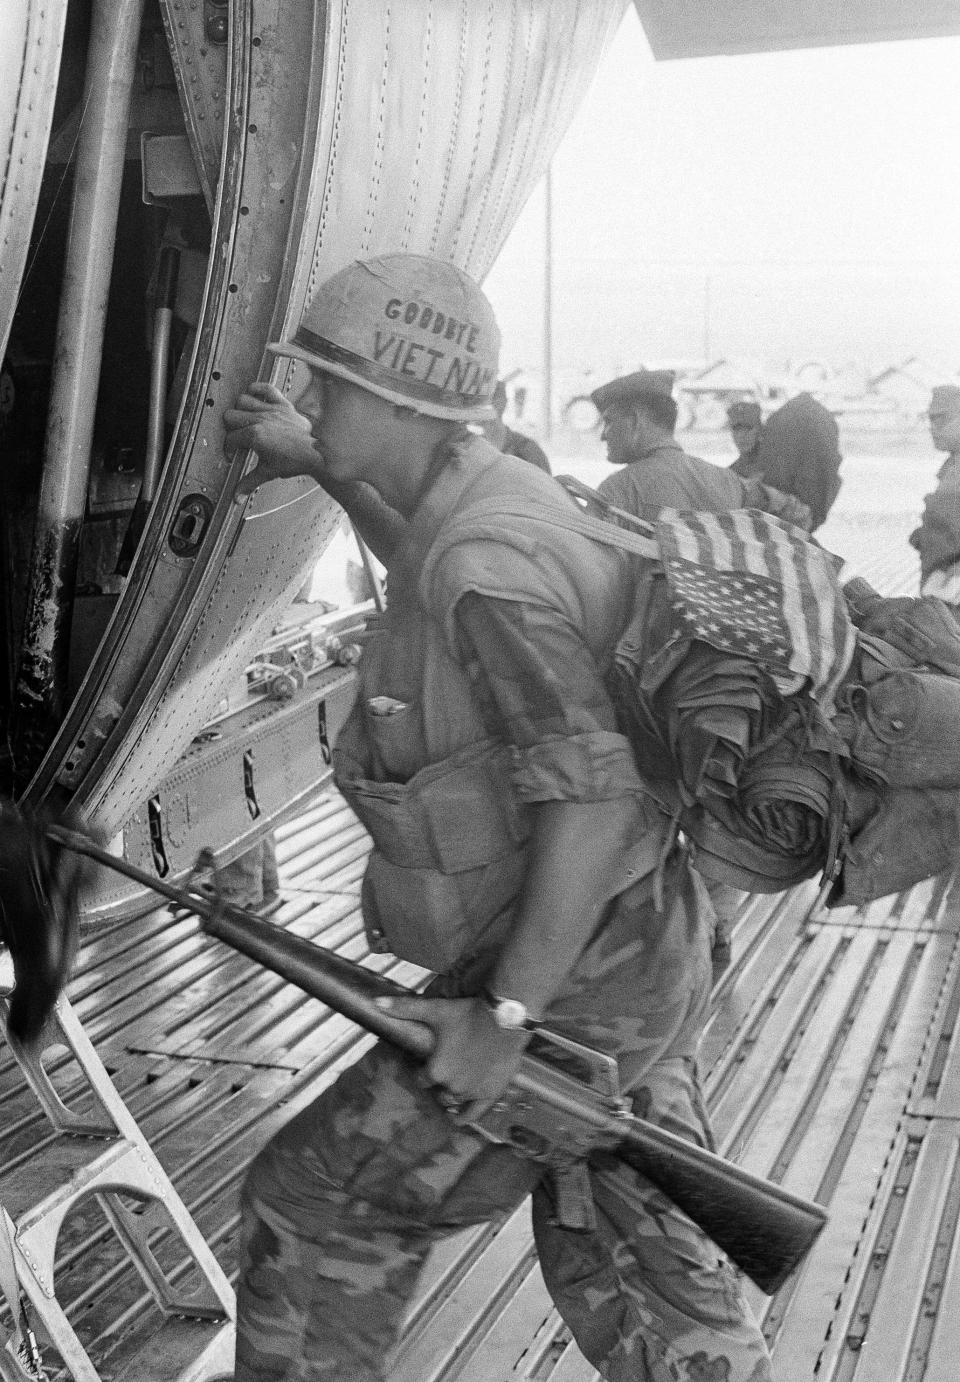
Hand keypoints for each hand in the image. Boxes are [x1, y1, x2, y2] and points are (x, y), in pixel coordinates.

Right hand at [224, 381, 318, 487]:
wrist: (318, 453)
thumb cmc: (296, 461)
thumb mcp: (268, 473)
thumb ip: (248, 483)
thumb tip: (236, 498)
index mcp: (255, 435)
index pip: (230, 438)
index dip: (228, 449)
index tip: (233, 455)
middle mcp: (261, 419)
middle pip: (230, 416)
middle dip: (230, 428)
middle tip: (237, 437)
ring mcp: (272, 410)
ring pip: (243, 400)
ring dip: (240, 410)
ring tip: (244, 420)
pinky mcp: (283, 404)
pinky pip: (266, 388)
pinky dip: (258, 389)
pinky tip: (254, 397)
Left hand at [377, 994, 528, 1116]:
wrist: (505, 1019)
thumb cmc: (468, 1015)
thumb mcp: (435, 1010)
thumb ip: (405, 1009)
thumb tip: (376, 1003)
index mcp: (436, 1071)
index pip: (422, 1078)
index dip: (423, 1071)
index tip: (426, 1063)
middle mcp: (452, 1086)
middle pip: (438, 1090)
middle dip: (439, 1081)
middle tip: (444, 1068)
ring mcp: (472, 1092)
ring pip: (455, 1099)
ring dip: (451, 1093)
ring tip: (452, 1085)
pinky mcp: (491, 1093)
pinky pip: (476, 1113)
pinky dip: (465, 1117)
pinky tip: (457, 1119)